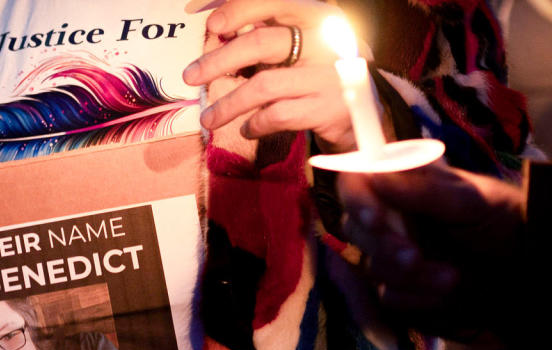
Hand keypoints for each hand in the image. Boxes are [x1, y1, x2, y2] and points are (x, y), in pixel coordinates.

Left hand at [183, 0, 356, 151]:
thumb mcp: (304, 46)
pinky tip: (247, 129)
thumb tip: (219, 32)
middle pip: (261, 44)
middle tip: (191, 76)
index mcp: (318, 17)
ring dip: (228, 104)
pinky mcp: (329, 109)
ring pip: (264, 86)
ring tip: (209, 118)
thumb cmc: (320, 75)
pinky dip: (255, 124)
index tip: (213, 26)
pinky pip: (278, 115)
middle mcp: (327, 41)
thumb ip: (271, 36)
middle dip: (218, 62)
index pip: (275, 2)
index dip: (240, 11)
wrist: (367, 114)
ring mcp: (329, 76)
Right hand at [337, 164, 525, 333]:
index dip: (357, 199)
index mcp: (404, 188)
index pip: (357, 183)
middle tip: (414, 258)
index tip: (375, 219)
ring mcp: (390, 258)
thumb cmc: (505, 223)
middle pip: (355, 229)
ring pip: (371, 267)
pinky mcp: (399, 292)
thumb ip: (425, 189)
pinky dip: (418, 299)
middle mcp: (390, 221)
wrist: (527, 272)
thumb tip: (375, 174)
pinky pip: (389, 298)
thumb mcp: (475, 201)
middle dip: (383, 246)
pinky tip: (447, 294)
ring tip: (453, 278)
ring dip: (410, 277)